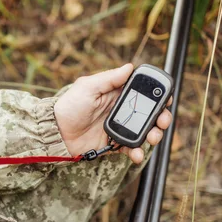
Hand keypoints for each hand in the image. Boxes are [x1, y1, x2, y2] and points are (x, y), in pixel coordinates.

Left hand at [54, 64, 172, 163]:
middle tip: (163, 122)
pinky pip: (130, 148)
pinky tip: (136, 154)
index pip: (143, 93)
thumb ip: (109, 79)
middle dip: (161, 118)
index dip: (157, 96)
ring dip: (153, 135)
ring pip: (144, 132)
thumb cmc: (69, 107)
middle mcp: (120, 111)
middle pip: (149, 114)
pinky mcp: (113, 144)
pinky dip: (136, 152)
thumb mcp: (88, 88)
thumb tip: (130, 66)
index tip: (166, 99)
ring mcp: (118, 128)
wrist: (55, 134)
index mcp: (116, 94)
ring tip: (152, 138)